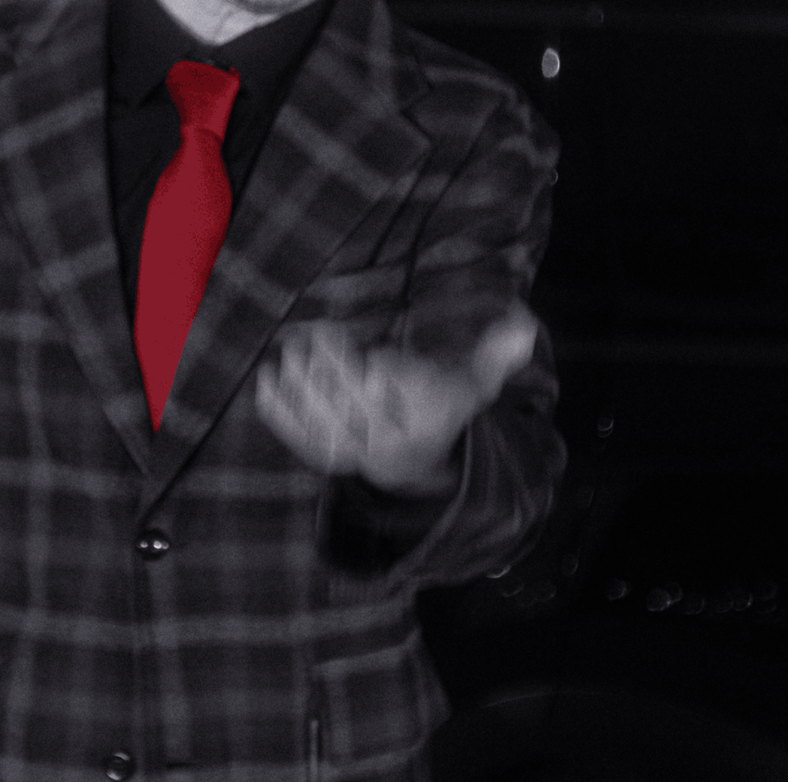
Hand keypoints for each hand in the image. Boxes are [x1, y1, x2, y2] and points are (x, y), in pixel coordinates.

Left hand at [254, 301, 539, 494]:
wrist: (415, 461)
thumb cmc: (440, 403)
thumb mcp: (473, 380)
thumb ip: (497, 351)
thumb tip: (524, 326)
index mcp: (427, 417)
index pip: (400, 390)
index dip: (382, 370)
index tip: (373, 353)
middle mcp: (392, 440)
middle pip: (357, 401)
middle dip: (331, 368)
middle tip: (308, 336)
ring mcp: (356, 453)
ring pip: (324, 419)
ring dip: (300, 386)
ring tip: (285, 354)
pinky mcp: (325, 459)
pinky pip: (299, 436)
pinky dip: (279, 411)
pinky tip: (263, 382)